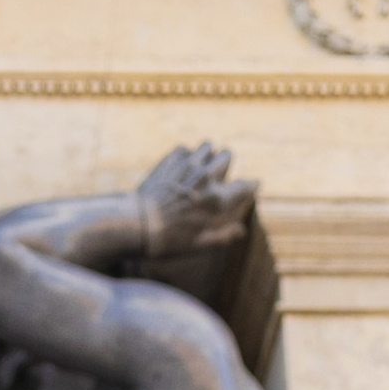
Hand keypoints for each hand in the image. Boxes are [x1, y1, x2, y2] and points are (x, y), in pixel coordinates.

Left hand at [134, 141, 252, 263]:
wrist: (137, 225)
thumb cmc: (169, 240)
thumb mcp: (199, 244)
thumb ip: (223, 236)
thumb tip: (241, 232)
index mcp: (218, 199)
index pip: (246, 184)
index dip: (251, 185)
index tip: (251, 186)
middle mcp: (206, 177)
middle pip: (227, 154)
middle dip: (225, 163)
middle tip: (217, 175)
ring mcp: (188, 165)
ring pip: (208, 145)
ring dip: (206, 155)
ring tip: (199, 167)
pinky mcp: (170, 159)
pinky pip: (185, 148)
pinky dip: (185, 156)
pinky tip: (180, 168)